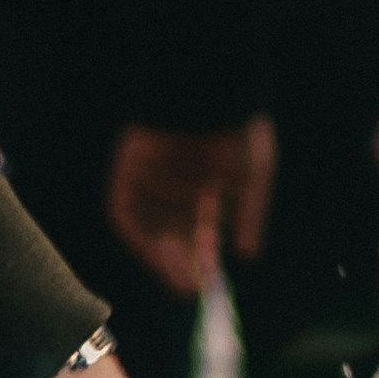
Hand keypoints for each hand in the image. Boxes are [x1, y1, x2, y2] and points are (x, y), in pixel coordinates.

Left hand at [108, 119, 275, 296]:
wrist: (209, 87)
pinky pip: (126, 210)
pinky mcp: (128, 168)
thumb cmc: (236, 127)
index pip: (200, 229)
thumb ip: (249, 215)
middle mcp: (175, 181)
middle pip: (173, 233)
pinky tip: (158, 256)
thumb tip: (248, 255)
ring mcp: (150, 175)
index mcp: (206, 181)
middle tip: (193, 290)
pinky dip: (139, 237)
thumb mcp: (253, 175)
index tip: (211, 282)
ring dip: (162, 257)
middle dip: (183, 262)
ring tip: (181, 280)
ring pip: (152, 227)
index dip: (204, 257)